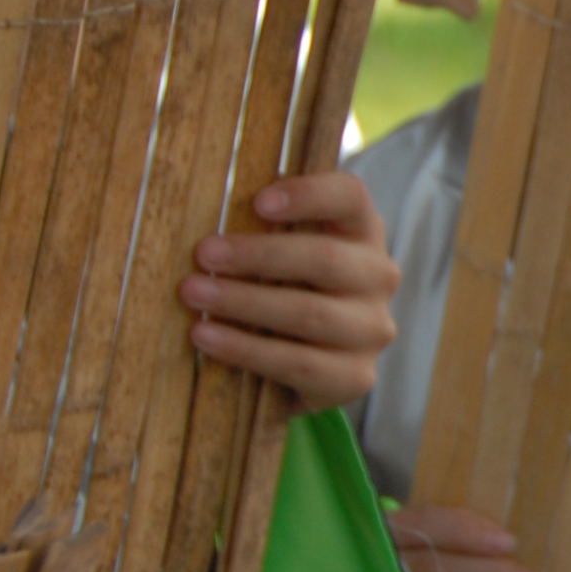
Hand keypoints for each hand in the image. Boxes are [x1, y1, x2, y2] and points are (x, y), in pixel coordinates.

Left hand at [185, 171, 400, 413]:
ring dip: (244, 302)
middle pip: (326, 259)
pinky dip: (246, 349)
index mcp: (361, 231)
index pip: (350, 197)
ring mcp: (372, 329)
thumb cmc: (281, 287)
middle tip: (203, 254)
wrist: (305, 360)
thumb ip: (261, 224)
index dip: (309, 195)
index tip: (258, 202)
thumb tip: (199, 205)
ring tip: (193, 294)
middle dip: (258, 256)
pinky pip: (299, 363)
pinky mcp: (355, 376)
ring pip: (310, 313)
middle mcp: (378, 277)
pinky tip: (206, 336)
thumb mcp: (280, 248)